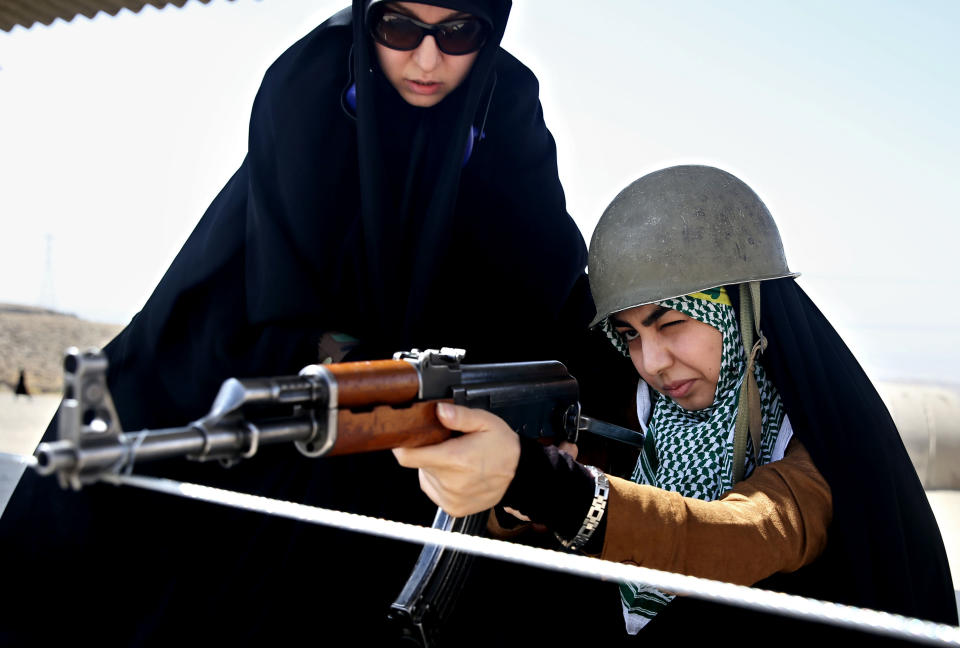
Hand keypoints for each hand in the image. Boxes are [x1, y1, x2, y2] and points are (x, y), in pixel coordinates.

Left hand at [392, 403, 519, 517]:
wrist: (520, 474)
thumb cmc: (503, 447)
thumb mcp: (486, 422)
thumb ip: (460, 416)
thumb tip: (439, 410)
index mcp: (456, 459)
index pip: (408, 456)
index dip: (402, 445)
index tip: (405, 437)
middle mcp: (451, 482)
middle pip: (418, 464)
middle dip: (426, 451)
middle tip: (446, 444)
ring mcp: (451, 498)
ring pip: (425, 477)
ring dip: (433, 467)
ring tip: (456, 460)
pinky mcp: (453, 508)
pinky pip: (433, 491)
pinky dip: (439, 481)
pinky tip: (457, 474)